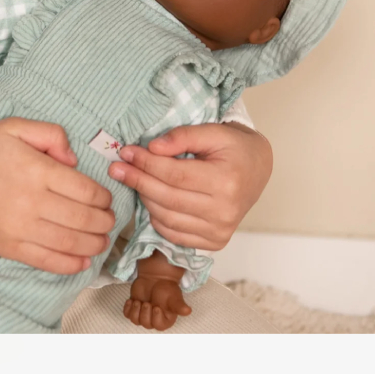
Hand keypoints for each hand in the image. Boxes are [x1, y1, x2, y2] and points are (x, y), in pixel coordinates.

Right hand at [0, 118, 115, 275]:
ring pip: (70, 243)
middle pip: (84, 219)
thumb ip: (51, 135)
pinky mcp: (9, 247)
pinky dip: (70, 265)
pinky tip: (83, 261)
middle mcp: (32, 202)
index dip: (103, 198)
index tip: (106, 198)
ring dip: (94, 244)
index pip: (86, 191)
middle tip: (110, 220)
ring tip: (102, 240)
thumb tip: (74, 160)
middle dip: (105, 222)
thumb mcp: (15, 127)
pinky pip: (47, 261)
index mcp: (38, 171)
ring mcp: (20, 228)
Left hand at [109, 122, 271, 250]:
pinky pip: (174, 234)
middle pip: (167, 198)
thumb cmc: (234, 147)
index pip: (174, 174)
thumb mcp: (213, 131)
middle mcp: (224, 211)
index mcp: (226, 181)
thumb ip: (183, 136)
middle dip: (137, 181)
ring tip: (133, 180)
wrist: (258, 168)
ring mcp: (219, 231)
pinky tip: (150, 200)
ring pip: (167, 218)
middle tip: (117, 167)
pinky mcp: (214, 242)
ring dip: (144, 199)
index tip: (125, 152)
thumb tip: (151, 148)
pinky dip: (156, 218)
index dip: (146, 164)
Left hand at [123, 252, 190, 330]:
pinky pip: (127, 314)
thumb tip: (188, 311)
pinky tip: (131, 300)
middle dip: (145, 313)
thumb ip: (179, 305)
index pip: (158, 325)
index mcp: (165, 320)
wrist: (157, 277)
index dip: (155, 318)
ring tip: (138, 301)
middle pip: (146, 324)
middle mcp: (154, 319)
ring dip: (135, 311)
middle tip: (147, 303)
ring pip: (135, 320)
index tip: (156, 307)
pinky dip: (127, 308)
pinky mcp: (134, 307)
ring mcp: (143, 313)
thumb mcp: (175, 296)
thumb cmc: (168, 288)